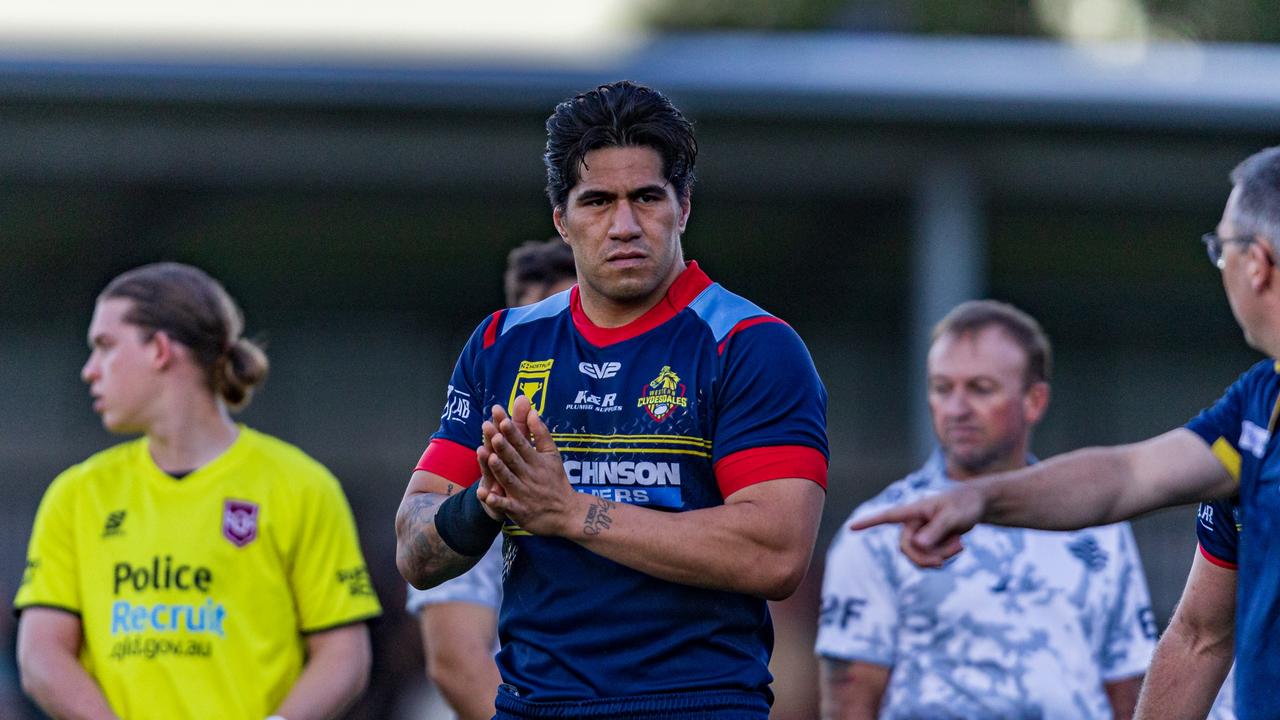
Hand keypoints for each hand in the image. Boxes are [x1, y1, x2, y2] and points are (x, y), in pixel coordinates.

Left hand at [476, 395, 580, 535]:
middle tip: (491, 432)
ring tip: (488, 457)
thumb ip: (541, 433)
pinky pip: (506, 506)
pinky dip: (496, 502)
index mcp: (536, 461)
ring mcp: (524, 494)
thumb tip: (532, 411)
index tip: (502, 420)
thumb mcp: (552, 455)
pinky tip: (485, 495)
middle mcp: (529, 476)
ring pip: (509, 479)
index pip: (522, 444)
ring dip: (499, 469)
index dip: (512, 432)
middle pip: (513, 459)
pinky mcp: (519, 510)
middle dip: (502, 446)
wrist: (567, 513)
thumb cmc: (556, 480)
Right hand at [850, 484, 984, 567]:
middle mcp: (912, 524)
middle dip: (927, 557)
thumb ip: (935, 530)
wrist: (976, 505)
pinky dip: (944, 557)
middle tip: (949, 557)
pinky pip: (929, 559)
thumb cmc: (964, 505)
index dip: (868, 522)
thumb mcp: (953, 517)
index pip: (886, 517)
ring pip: (919, 557)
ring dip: (940, 556)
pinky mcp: (928, 543)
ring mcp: (920, 534)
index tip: (851, 527)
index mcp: (913, 511)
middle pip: (907, 549)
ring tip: (960, 544)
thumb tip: (916, 545)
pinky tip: (958, 546)